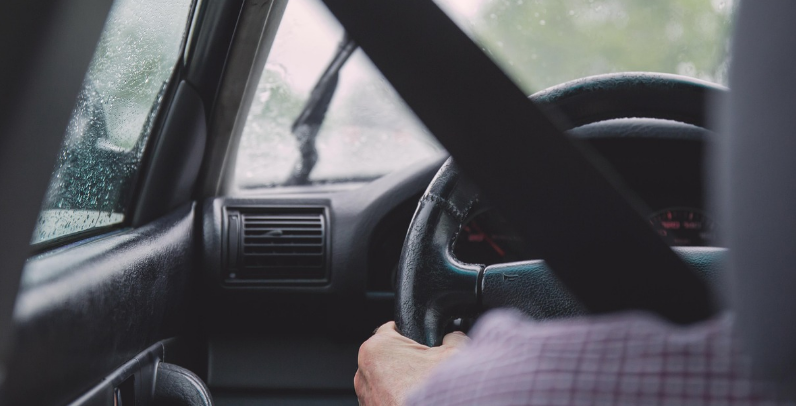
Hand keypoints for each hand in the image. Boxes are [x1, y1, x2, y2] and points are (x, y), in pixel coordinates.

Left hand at [354, 321, 468, 405]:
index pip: (392, 329)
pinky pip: (383, 399)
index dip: (411, 335)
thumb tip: (453, 336)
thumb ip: (452, 337)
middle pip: (388, 357)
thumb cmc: (435, 392)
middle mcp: (363, 372)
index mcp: (377, 348)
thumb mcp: (454, 354)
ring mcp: (364, 396)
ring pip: (384, 380)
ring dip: (400, 383)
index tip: (423, 344)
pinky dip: (396, 399)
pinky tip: (415, 403)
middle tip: (427, 371)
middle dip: (406, 362)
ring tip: (422, 390)